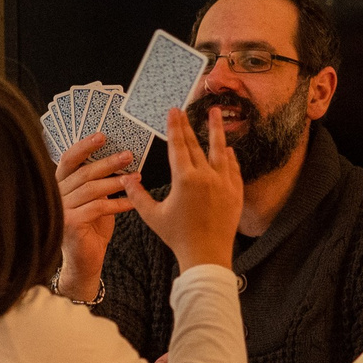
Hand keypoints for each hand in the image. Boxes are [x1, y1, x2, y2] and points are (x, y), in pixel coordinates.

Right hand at [53, 132, 137, 300]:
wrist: (84, 262)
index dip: (84, 146)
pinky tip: (132, 203)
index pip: (68, 160)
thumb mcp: (95, 200)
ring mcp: (62, 209)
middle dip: (108, 162)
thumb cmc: (92, 228)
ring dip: (116, 182)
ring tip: (136, 178)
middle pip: (83, 173)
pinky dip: (118, 204)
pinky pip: (98, 208)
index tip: (102, 136)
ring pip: (91, 189)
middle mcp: (56, 195)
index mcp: (60, 185)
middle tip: (129, 155)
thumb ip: (98, 181)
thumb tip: (119, 158)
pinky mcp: (71, 224)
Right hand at [128, 106, 243, 273]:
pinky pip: (233, 169)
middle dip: (189, 124)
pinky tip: (227, 149)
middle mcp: (206, 176)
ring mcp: (223, 183)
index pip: (178, 146)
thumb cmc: (178, 237)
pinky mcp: (235, 192)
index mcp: (184, 179)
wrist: (207, 255)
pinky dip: (229, 157)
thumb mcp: (153, 216)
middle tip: (186, 108)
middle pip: (196, 144)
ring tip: (216, 112)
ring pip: (220, 150)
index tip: (174, 111)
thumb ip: (138, 196)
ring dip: (216, 130)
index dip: (175, 127)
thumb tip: (126, 179)